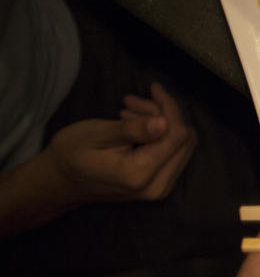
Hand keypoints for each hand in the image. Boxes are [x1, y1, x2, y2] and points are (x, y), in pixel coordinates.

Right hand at [44, 82, 194, 205]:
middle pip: (183, 140)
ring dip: (161, 122)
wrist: (60, 181)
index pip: (175, 135)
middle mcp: (156, 186)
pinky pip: (172, 153)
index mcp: (139, 174)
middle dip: (164, 114)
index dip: (169, 107)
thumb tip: (163, 123)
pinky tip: (135, 124)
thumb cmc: (72, 154)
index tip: (154, 88)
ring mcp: (160, 189)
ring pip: (180, 145)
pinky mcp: (160, 185)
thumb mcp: (96, 134)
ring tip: (128, 112)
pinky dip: (159, 134)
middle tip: (132, 102)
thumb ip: (132, 130)